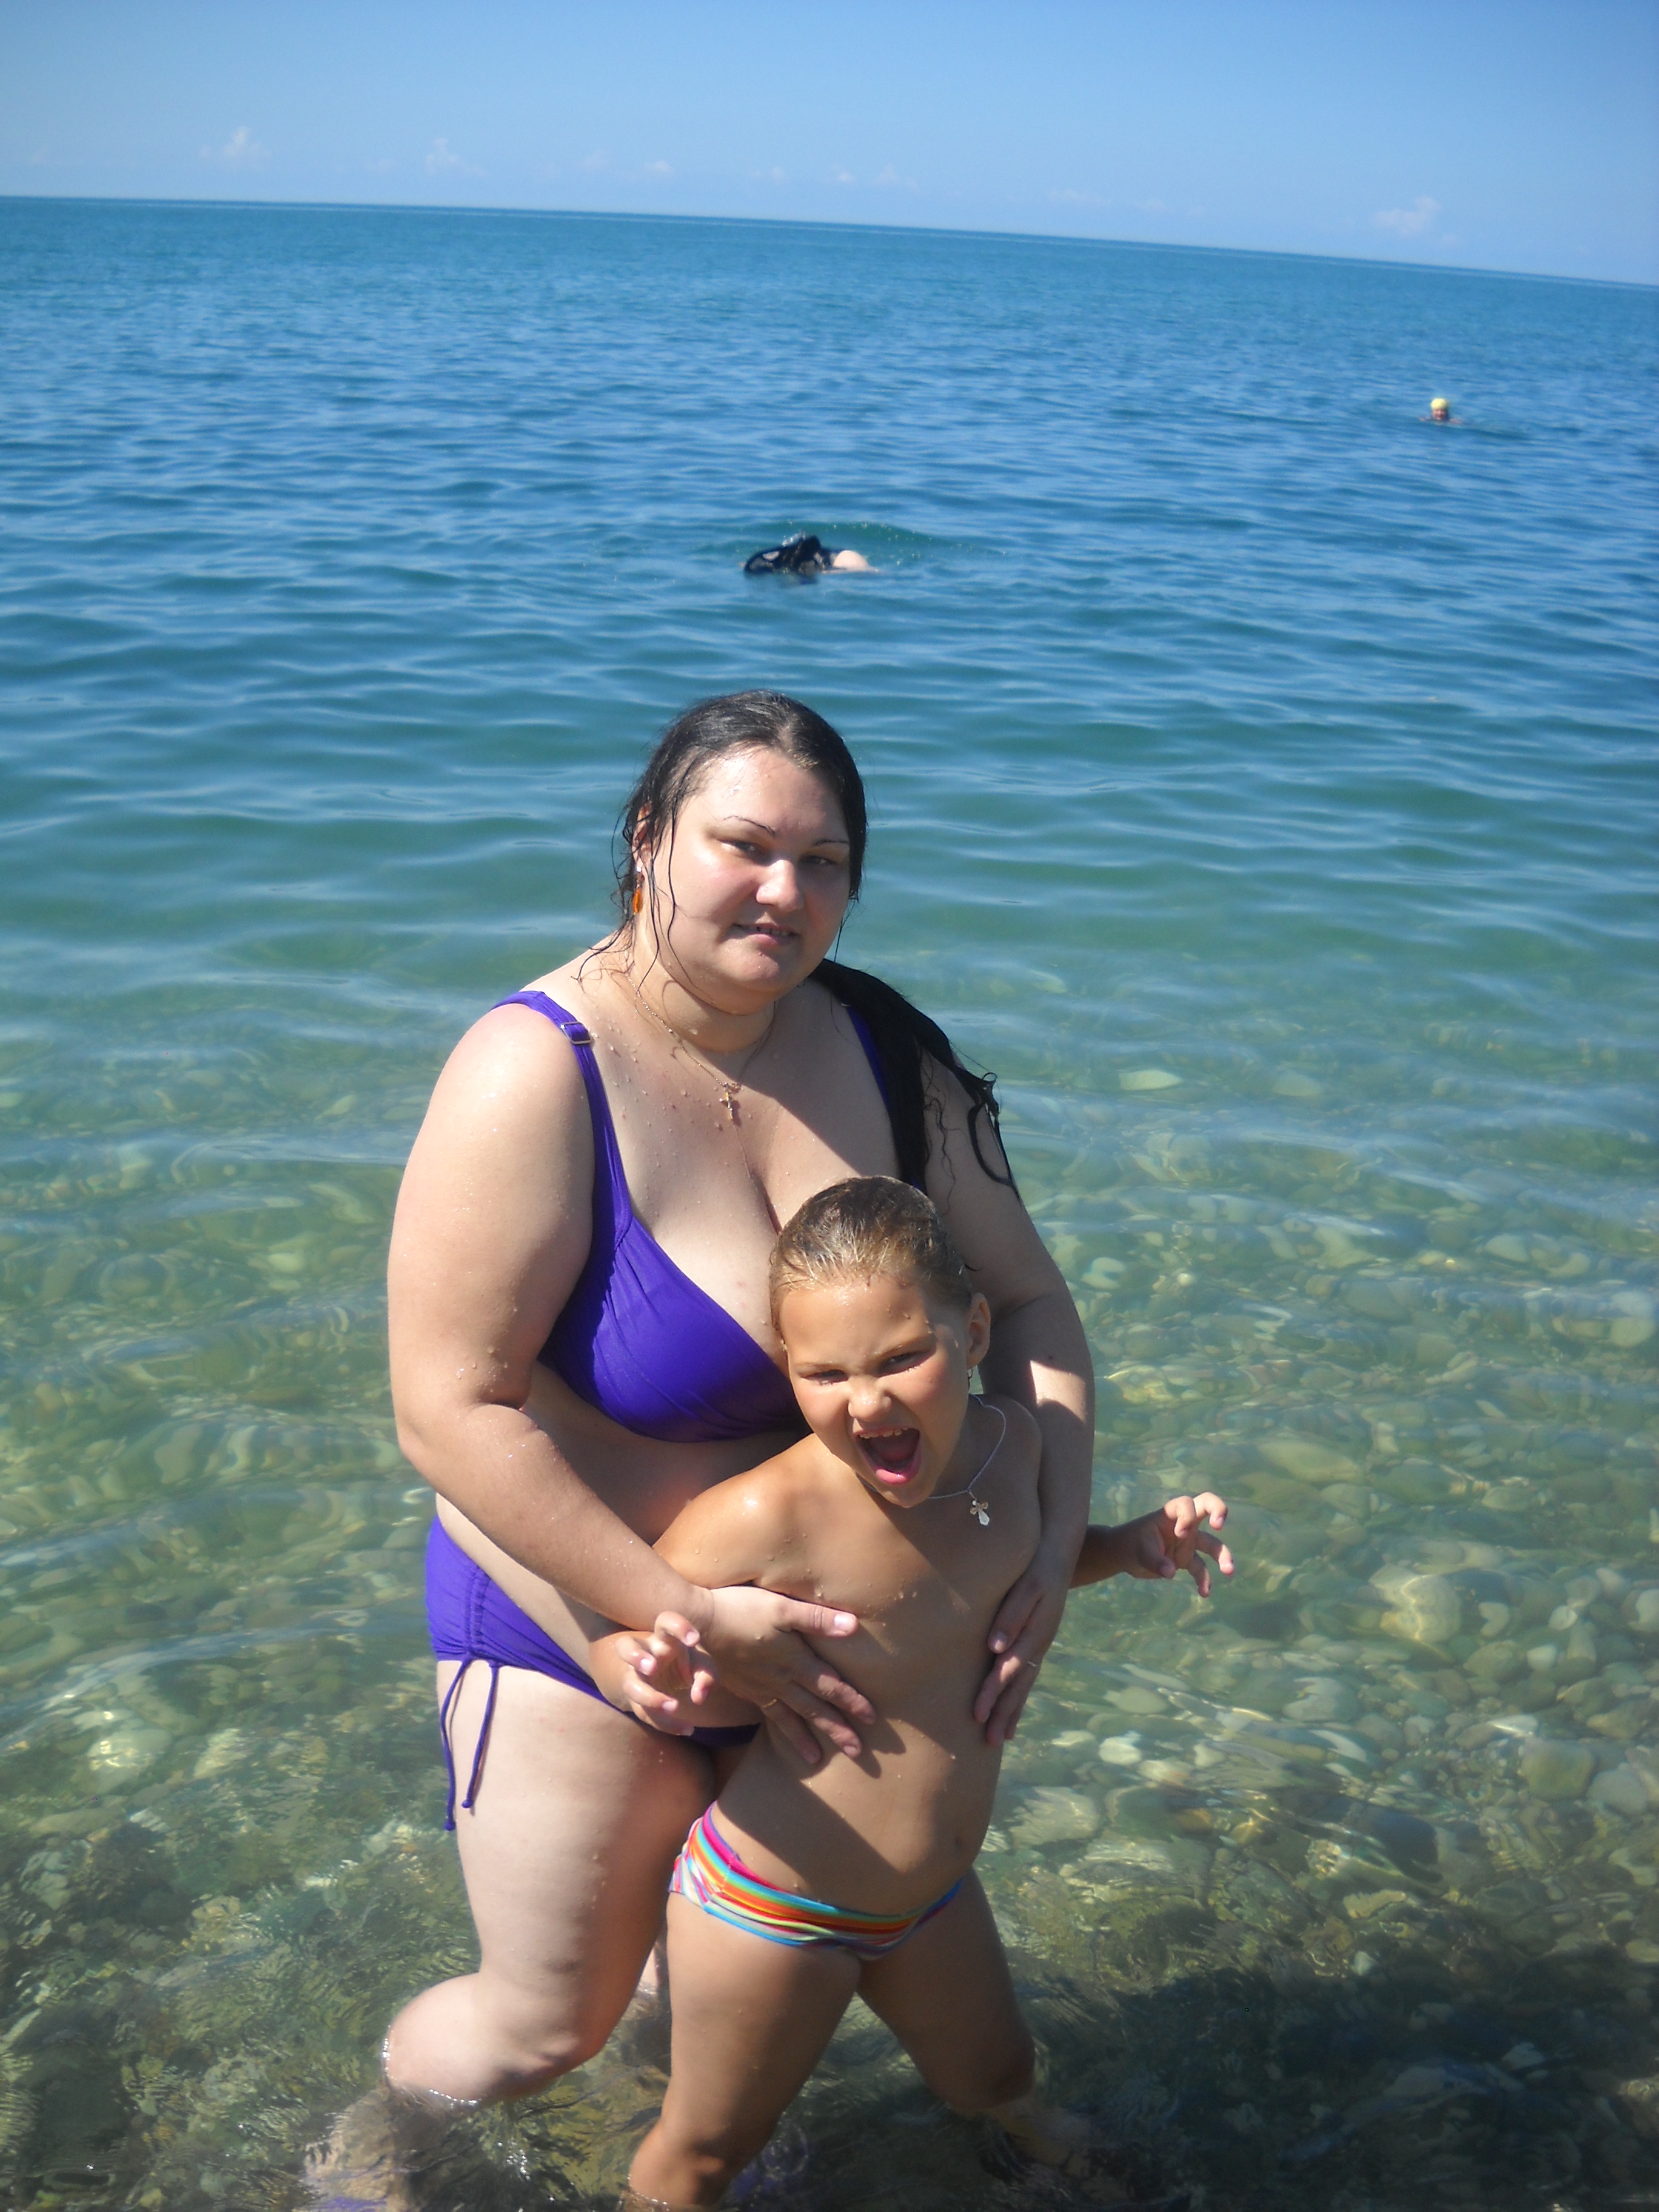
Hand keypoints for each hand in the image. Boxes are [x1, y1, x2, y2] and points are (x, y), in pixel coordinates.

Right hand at [596, 1618, 719, 1735]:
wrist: (663, 1675)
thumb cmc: (684, 1661)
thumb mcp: (701, 1664)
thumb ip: (707, 1675)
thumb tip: (699, 1698)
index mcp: (663, 1638)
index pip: (664, 1622)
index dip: (678, 1626)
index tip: (694, 1639)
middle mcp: (644, 1654)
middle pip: (626, 1646)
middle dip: (635, 1656)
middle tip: (652, 1667)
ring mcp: (635, 1677)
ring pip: (629, 1684)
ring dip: (648, 1696)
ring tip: (673, 1706)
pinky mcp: (636, 1700)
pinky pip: (644, 1712)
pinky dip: (665, 1723)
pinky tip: (686, 1728)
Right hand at [692, 1584, 871, 1763]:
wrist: (699, 1623)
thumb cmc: (742, 1608)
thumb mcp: (783, 1607)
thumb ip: (817, 1619)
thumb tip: (852, 1626)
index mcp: (794, 1660)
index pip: (830, 1685)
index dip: (852, 1701)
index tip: (872, 1719)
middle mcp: (780, 1679)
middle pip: (815, 1709)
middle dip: (837, 1730)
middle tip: (857, 1752)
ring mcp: (761, 1687)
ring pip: (790, 1718)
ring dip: (807, 1739)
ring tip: (818, 1760)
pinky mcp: (745, 1688)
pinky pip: (768, 1714)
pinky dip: (780, 1729)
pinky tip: (785, 1734)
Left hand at [975, 1561, 1069, 1746]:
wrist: (1058, 1552)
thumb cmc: (1037, 1567)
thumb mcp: (1028, 1586)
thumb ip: (1012, 1615)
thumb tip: (995, 1648)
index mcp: (1034, 1634)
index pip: (1010, 1671)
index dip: (994, 1694)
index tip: (978, 1715)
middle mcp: (1038, 1644)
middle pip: (1019, 1685)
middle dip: (1003, 1712)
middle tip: (988, 1741)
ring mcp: (1039, 1643)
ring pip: (1025, 1684)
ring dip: (1012, 1710)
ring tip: (1001, 1737)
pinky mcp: (1037, 1639)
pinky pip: (1028, 1674)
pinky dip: (1020, 1695)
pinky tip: (1013, 1709)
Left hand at [1118, 1492, 1233, 1594]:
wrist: (1123, 1555)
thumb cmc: (1130, 1544)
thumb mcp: (1139, 1552)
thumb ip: (1155, 1561)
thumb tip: (1172, 1573)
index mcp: (1170, 1514)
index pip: (1186, 1504)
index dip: (1188, 1517)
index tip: (1179, 1534)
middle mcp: (1183, 1524)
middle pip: (1207, 1507)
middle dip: (1219, 1510)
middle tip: (1219, 1525)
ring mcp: (1187, 1542)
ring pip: (1212, 1544)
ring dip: (1223, 1556)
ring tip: (1229, 1571)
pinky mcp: (1186, 1559)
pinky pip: (1201, 1569)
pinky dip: (1204, 1581)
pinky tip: (1204, 1593)